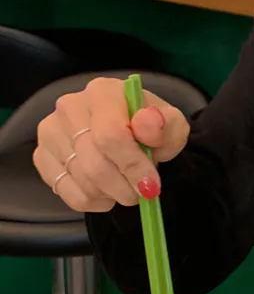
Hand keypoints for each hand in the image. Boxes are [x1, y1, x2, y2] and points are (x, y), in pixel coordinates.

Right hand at [34, 77, 189, 213]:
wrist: (129, 132)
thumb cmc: (151, 129)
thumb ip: (166, 126)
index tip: (150, 186)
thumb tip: (147, 126)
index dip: (132, 166)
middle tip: (142, 193)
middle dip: (124, 187)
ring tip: (126, 188)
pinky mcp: (41, 155)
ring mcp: (51, 131)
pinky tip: (105, 192)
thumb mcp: (171, 125)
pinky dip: (91, 201)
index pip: (111, 135)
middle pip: (94, 163)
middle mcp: (70, 107)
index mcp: (103, 92)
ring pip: (80, 180)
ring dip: (110, 195)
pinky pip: (64, 190)